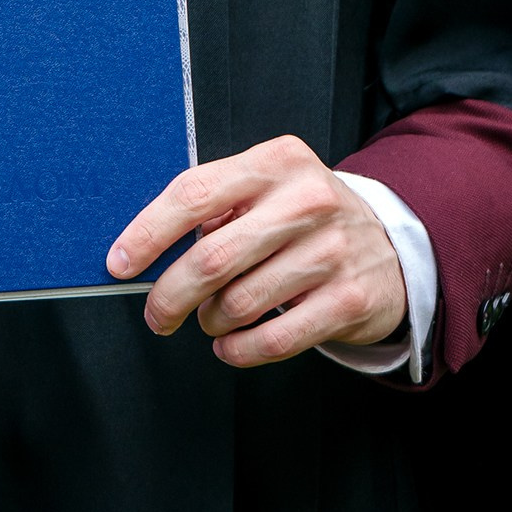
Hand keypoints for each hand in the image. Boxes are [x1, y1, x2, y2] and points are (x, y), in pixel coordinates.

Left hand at [107, 135, 406, 365]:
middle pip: (212, 257)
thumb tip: (144, 249)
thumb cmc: (305, 218)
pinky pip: (274, 339)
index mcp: (275, 161)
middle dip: (170, 294)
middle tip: (157, 314)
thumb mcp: (268, 189)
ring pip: (239, 303)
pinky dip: (238, 351)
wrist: (391, 246)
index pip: (193, 193)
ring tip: (210, 318)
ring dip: (210, 320)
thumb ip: (216, 208)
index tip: (119, 264)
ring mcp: (332, 250)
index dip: (148, 233)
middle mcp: (307, 200)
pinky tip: (229, 346)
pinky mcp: (350, 299)